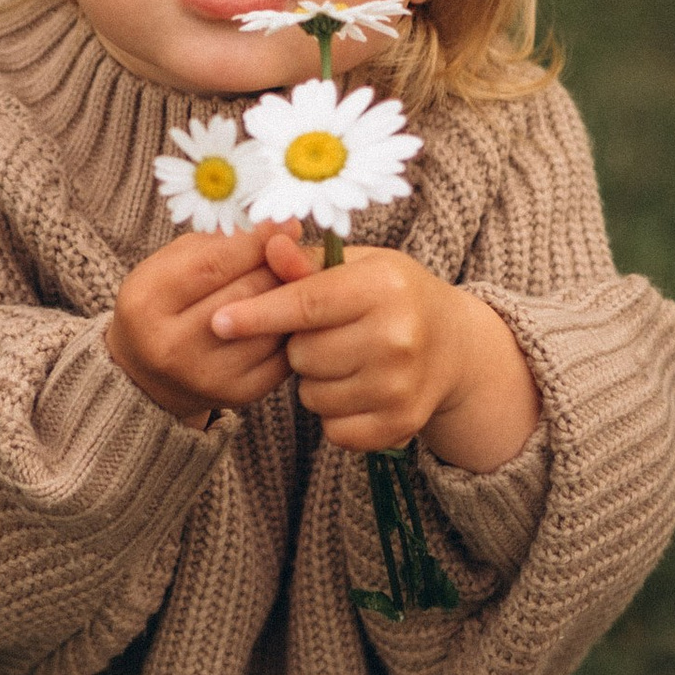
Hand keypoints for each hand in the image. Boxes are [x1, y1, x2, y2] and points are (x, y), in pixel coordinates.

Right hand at [107, 226, 289, 427]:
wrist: (148, 374)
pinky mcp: (239, 393)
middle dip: (277, 266)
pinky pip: (283, 352)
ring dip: (290, 296)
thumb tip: (285, 229)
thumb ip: (222, 242)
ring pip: (270, 323)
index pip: (213, 264)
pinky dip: (292, 328)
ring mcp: (206, 375)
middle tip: (291, 249)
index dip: (256, 241)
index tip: (284, 223)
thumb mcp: (173, 263)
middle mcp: (172, 346)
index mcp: (147, 303)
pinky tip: (288, 314)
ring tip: (292, 279)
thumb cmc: (166, 303)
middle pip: (247, 293)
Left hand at [207, 231, 542, 464]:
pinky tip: (359, 390)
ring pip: (312, 395)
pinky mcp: (400, 424)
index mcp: (385, 287)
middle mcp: (398, 337)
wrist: (455, 345)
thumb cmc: (393, 297)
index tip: (218, 321)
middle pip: (303, 354)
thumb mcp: (359, 266)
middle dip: (300, 346)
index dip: (258, 314)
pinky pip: (332, 429)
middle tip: (331, 334)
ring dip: (316, 382)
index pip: (307, 303)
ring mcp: (401, 385)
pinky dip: (335, 414)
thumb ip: (307, 262)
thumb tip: (268, 244)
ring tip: (349, 360)